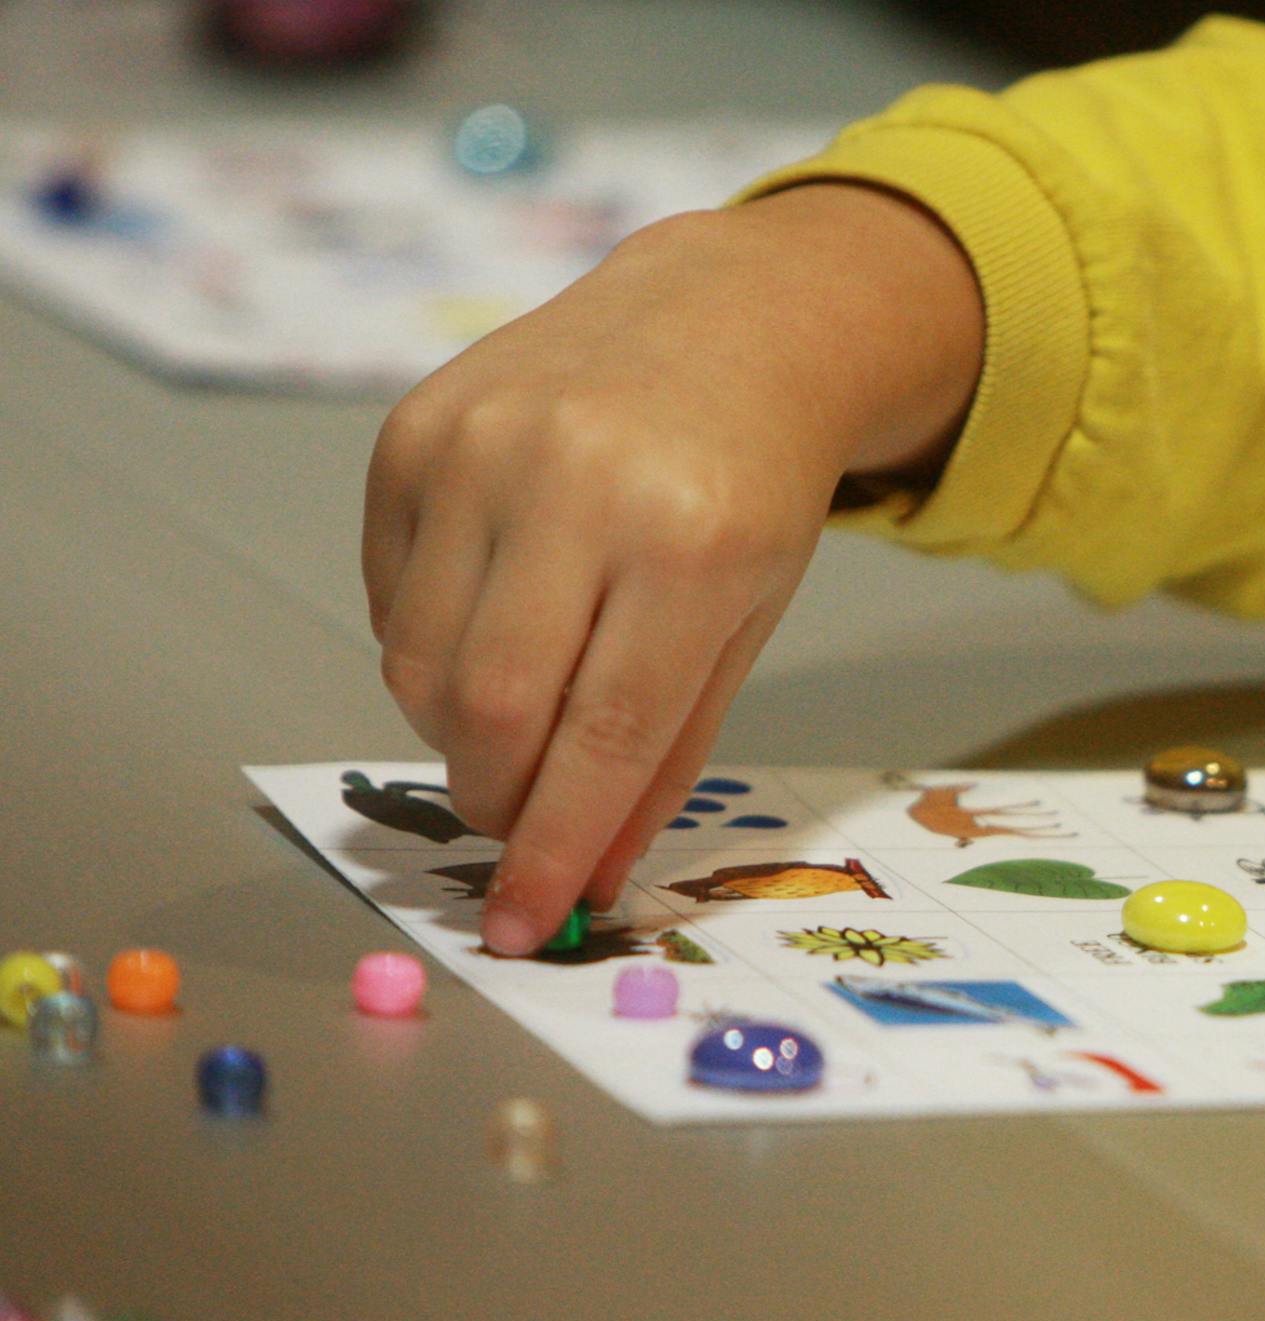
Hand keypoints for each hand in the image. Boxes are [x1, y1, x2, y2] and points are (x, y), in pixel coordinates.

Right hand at [362, 186, 982, 953]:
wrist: (723, 324)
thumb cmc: (750, 489)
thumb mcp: (747, 620)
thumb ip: (664, 751)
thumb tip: (581, 877)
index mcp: (690, 543)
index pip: (599, 734)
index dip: (553, 847)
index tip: (523, 927)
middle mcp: (577, 484)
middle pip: (489, 707)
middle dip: (497, 800)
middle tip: (519, 820)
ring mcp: (482, 446)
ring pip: (419, 663)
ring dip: (456, 734)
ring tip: (517, 715)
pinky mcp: (413, 431)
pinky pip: (389, 598)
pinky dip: (428, 650)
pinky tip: (492, 619)